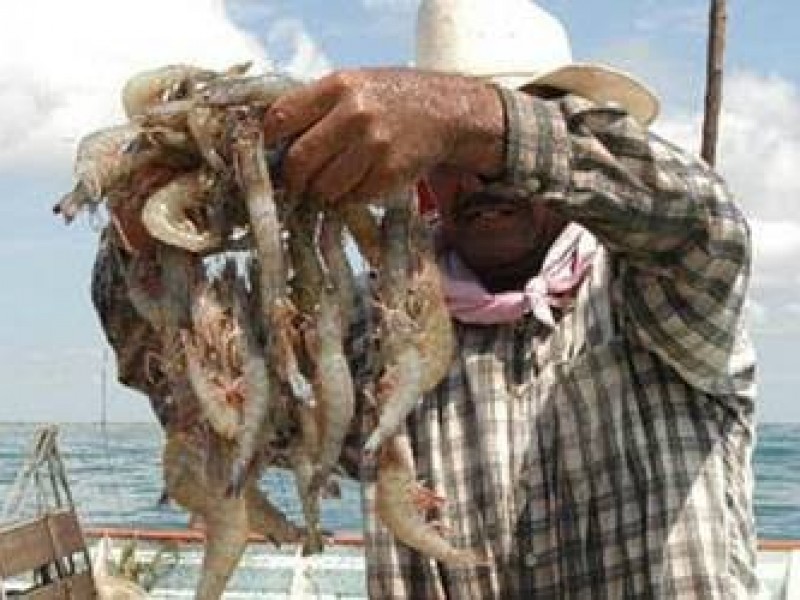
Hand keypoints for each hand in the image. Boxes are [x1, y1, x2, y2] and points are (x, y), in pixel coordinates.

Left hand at [261, 67, 503, 203]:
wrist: (445, 111)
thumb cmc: (389, 99)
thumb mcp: (351, 85)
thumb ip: (313, 105)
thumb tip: (270, 142)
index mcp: (338, 86)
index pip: (281, 119)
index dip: (269, 143)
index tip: (271, 154)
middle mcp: (355, 115)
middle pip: (299, 160)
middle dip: (293, 178)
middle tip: (297, 182)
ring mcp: (374, 146)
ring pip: (324, 187)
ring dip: (322, 191)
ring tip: (331, 181)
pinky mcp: (390, 173)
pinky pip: (352, 198)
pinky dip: (348, 197)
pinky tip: (358, 182)